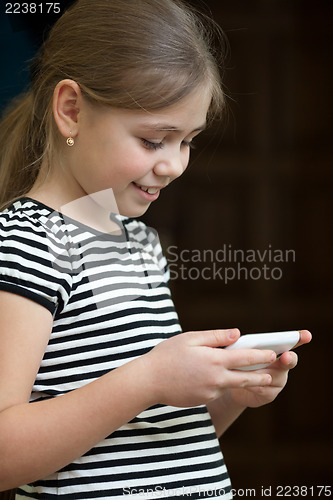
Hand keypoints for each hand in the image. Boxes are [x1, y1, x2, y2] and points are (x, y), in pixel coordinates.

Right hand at [143, 328, 276, 407]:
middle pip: (245, 377)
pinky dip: (221, 384)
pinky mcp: (203, 400)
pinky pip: (216, 390)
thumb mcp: (190, 338)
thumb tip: (237, 334)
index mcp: (214, 360)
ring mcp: (210, 391)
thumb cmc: (168, 355)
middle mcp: (216, 378)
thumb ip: (215, 336)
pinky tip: (216, 378)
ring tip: (257, 378)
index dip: (261, 356)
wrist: (149, 381)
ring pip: (231, 385)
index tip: (273, 354)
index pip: (245, 358)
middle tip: (272, 374)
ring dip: (244, 381)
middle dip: (260, 375)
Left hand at [226, 329, 311, 407]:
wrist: (232, 385)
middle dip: (288, 358)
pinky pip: (262, 388)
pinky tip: (243, 382)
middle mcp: (281, 365)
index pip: (290, 342)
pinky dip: (251, 384)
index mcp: (276, 351)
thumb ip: (247, 347)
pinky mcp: (270, 395)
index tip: (307, 335)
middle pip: (289, 361)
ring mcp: (278, 381)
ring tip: (246, 369)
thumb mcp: (241, 352)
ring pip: (272, 376)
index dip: (299, 338)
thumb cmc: (238, 362)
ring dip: (259, 372)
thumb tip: (243, 341)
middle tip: (285, 356)